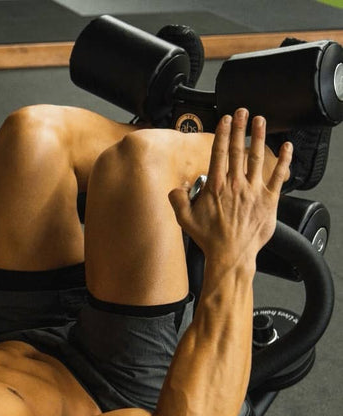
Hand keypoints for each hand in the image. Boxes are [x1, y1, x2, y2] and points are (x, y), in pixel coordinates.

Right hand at [169, 108, 291, 265]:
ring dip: (259, 136)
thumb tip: (176, 188)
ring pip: (257, 157)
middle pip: (238, 150)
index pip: (219, 153)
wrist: (231, 254)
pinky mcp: (268, 200)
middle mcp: (235, 185)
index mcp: (216, 187)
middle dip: (240, 128)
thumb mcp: (184, 220)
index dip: (223, 134)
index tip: (226, 120)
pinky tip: (287, 147)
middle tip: (242, 112)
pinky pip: (278, 176)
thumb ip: (177, 200)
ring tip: (260, 121)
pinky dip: (283, 160)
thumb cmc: (210, 239)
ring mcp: (253, 191)